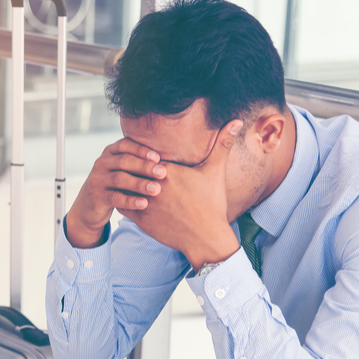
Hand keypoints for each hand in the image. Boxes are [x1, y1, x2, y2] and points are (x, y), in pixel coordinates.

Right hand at [66, 138, 167, 247]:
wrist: (88, 206)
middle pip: (124, 161)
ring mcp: (97, 180)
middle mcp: (101, 163)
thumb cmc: (114, 185)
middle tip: (163, 173)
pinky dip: (130, 201)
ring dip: (139, 184)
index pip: (125, 145)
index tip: (159, 157)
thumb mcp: (121, 170)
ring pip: (119, 179)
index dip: (142, 150)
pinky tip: (144, 204)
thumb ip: (137, 161)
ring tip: (156, 190)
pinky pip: (115, 197)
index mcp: (109, 152)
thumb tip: (168, 156)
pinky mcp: (96, 197)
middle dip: (144, 166)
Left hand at [124, 120, 243, 269]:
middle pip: (132, 169)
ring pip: (124, 187)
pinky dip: (121, 199)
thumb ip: (222, 144)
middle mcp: (154, 186)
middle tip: (124, 163)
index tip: (139, 152)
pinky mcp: (141, 220)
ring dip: (123, 183)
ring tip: (122, 179)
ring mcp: (146, 203)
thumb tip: (237, 120)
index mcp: (168, 171)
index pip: (144, 155)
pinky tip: (124, 196)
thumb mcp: (216, 171)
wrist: (206, 238)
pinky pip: (122, 204)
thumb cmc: (212, 203)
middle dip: (130, 167)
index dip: (141, 154)